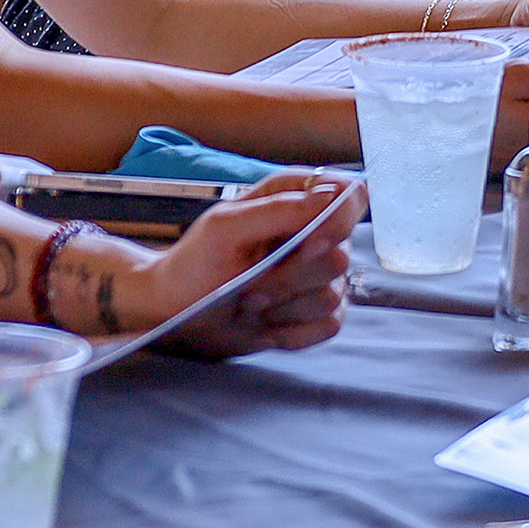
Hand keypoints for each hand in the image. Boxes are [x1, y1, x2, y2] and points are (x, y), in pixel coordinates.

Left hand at [126, 173, 360, 357]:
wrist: (179, 313)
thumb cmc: (195, 262)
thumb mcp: (225, 228)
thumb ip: (279, 209)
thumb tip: (329, 195)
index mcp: (296, 198)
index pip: (350, 196)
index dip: (338, 221)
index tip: (307, 243)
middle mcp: (315, 234)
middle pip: (340, 256)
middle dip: (290, 277)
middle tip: (249, 284)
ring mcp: (319, 276)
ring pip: (333, 295)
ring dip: (284, 307)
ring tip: (248, 303)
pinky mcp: (317, 313)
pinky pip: (330, 325)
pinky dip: (294, 332)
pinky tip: (264, 326)